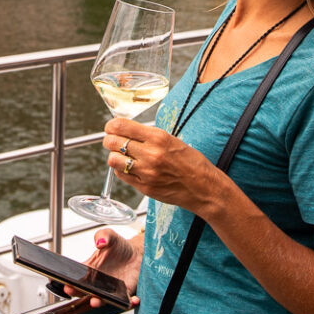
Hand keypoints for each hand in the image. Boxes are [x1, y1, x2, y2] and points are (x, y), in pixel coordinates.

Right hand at [63, 228, 142, 307]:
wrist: (137, 253)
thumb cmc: (120, 247)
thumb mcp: (110, 236)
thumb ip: (103, 235)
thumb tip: (99, 242)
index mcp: (91, 269)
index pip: (76, 276)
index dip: (68, 279)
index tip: (64, 281)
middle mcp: (98, 282)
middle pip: (83, 290)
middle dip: (76, 291)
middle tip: (71, 289)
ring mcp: (110, 289)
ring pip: (102, 299)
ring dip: (98, 301)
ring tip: (95, 300)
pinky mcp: (125, 293)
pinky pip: (125, 301)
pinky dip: (128, 303)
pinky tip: (132, 300)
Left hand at [103, 118, 219, 216]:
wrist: (204, 187)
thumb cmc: (191, 162)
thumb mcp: (172, 140)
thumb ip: (148, 135)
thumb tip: (126, 129)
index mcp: (158, 137)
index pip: (121, 126)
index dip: (112, 125)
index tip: (111, 127)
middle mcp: (150, 154)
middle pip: (113, 142)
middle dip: (109, 140)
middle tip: (112, 140)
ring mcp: (146, 172)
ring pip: (113, 160)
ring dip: (114, 156)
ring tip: (122, 155)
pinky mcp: (144, 187)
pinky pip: (121, 175)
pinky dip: (121, 170)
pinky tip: (130, 167)